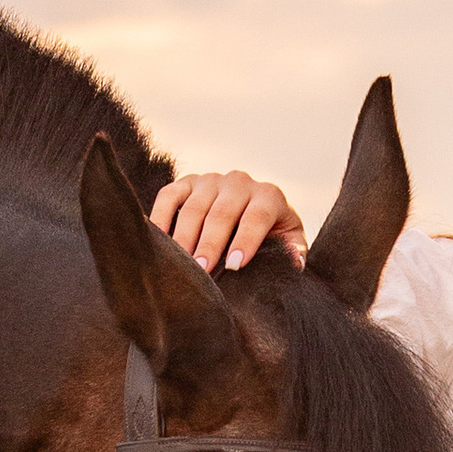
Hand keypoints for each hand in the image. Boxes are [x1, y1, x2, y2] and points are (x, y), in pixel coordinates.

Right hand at [148, 168, 306, 272]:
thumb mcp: (288, 241)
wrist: (250, 207)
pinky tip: (158, 243)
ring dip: (185, 237)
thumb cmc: (270, 234)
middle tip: (201, 270)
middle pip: (222, 213)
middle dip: (210, 243)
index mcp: (269, 195)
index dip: (246, 240)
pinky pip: (169, 197)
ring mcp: (210, 180)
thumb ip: (293, 252)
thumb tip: (295, 263)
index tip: (234, 266)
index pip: (257, 216)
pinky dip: (160, 218)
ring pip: (194, 207)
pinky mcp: (186, 183)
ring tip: (180, 264)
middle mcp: (240, 182)